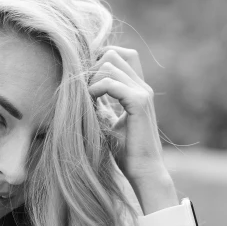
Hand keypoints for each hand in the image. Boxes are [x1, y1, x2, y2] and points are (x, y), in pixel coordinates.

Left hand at [87, 46, 168, 189]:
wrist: (144, 171)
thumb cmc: (126, 151)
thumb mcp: (109, 122)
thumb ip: (102, 105)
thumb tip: (82, 92)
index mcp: (137, 89)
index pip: (122, 55)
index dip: (100, 59)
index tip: (84, 77)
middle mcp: (142, 86)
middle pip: (115, 54)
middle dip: (93, 66)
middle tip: (82, 88)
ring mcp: (142, 92)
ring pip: (111, 64)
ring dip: (91, 78)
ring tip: (85, 98)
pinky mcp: (139, 103)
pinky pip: (111, 83)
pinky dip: (95, 90)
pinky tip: (90, 103)